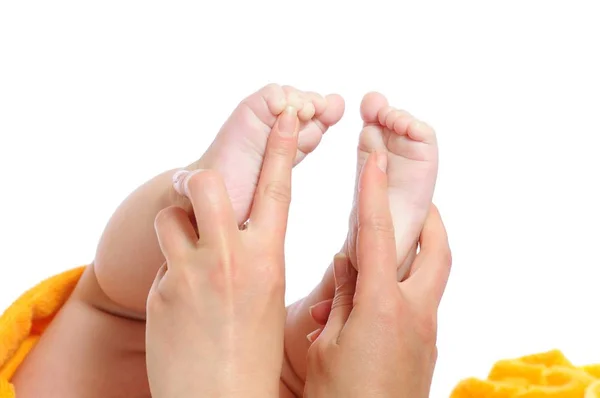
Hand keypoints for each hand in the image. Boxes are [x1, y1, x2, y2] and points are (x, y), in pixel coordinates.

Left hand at [145, 106, 300, 397]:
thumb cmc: (253, 356)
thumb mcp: (268, 297)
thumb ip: (255, 258)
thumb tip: (239, 232)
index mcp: (267, 258)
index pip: (276, 188)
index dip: (281, 147)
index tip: (284, 117)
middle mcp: (229, 258)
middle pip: (206, 183)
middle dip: (198, 176)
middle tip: (195, 186)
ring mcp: (190, 273)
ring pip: (170, 216)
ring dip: (175, 224)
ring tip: (185, 250)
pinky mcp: (161, 292)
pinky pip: (162, 261)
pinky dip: (170, 269)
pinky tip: (180, 300)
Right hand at [303, 152, 451, 397]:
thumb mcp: (327, 345)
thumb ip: (341, 299)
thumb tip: (347, 264)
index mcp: (383, 307)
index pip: (377, 235)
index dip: (373, 192)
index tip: (375, 160)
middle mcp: (414, 313)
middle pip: (438, 251)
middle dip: (430, 217)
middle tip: (415, 198)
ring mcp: (425, 331)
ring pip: (435, 275)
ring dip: (422, 249)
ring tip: (397, 238)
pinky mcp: (425, 347)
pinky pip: (424, 300)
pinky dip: (408, 281)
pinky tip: (380, 291)